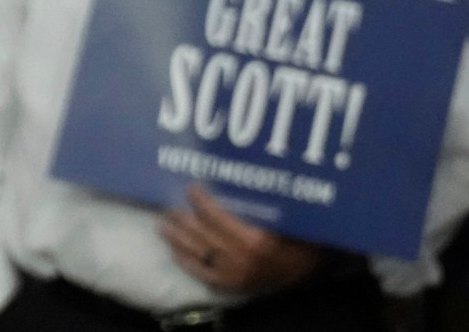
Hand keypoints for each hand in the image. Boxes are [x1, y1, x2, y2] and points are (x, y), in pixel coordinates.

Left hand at [160, 186, 320, 294]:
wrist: (305, 274)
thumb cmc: (299, 242)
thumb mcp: (289, 220)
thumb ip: (265, 206)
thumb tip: (236, 181)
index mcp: (254, 240)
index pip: (217, 217)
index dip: (201, 201)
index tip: (190, 187)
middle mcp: (240, 259)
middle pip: (203, 235)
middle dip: (183, 220)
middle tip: (168, 206)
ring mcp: (233, 275)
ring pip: (198, 253)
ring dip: (178, 239)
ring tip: (163, 225)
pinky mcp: (230, 286)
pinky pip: (202, 273)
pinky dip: (187, 262)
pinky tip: (174, 251)